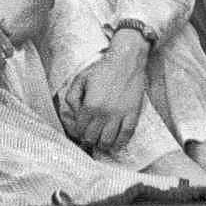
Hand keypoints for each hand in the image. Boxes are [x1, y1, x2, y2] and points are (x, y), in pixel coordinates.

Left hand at [61, 30, 148, 152]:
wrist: (126, 61)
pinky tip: (115, 145)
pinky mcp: (133, 114)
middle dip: (88, 141)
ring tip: (99, 143)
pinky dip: (120, 143)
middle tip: (88, 140)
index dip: (78, 134)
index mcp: (90, 104)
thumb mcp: (80, 79)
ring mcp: (120, 115)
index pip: (81, 128)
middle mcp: (104, 113)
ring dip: (102, 145)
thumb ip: (72, 97)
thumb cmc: (102, 69)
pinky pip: (126, 135)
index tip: (78, 134)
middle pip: (93, 137)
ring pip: (108, 140)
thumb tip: (73, 114)